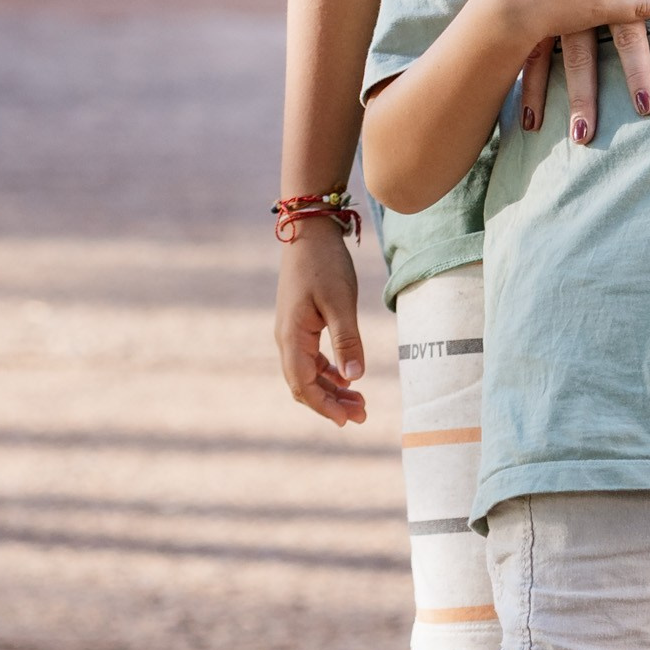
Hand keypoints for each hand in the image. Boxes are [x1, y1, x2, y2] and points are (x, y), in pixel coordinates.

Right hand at [275, 221, 365, 426]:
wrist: (309, 229)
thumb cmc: (325, 264)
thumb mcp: (340, 302)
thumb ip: (347, 341)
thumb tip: (355, 379)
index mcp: (292, 336)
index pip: (303, 386)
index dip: (325, 406)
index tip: (349, 420)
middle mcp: (286, 338)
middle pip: (304, 384)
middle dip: (331, 402)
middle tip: (362, 414)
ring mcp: (291, 330)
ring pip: (308, 372)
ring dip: (331, 388)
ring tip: (359, 400)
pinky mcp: (299, 322)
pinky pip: (310, 357)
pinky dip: (328, 371)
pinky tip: (346, 375)